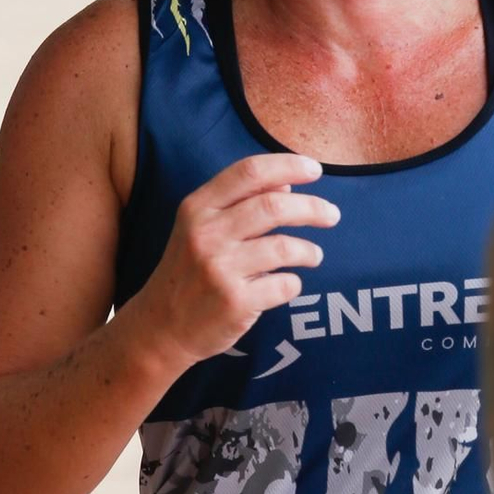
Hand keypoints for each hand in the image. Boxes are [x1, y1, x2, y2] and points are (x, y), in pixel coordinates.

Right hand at [128, 152, 336, 372]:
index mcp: (197, 208)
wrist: (161, 328)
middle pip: (274, 205)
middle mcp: (205, 234)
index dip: (288, 165)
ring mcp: (219, 269)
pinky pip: (285, 285)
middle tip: (332, 215)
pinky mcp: (235, 302)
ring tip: (313, 256)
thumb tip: (288, 181)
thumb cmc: (189, 271)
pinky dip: (294, 283)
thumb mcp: (202, 228)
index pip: (249, 172)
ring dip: (309, 251)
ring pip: (286, 247)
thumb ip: (241, 202)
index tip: (315, 169)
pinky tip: (286, 285)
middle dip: (313, 208)